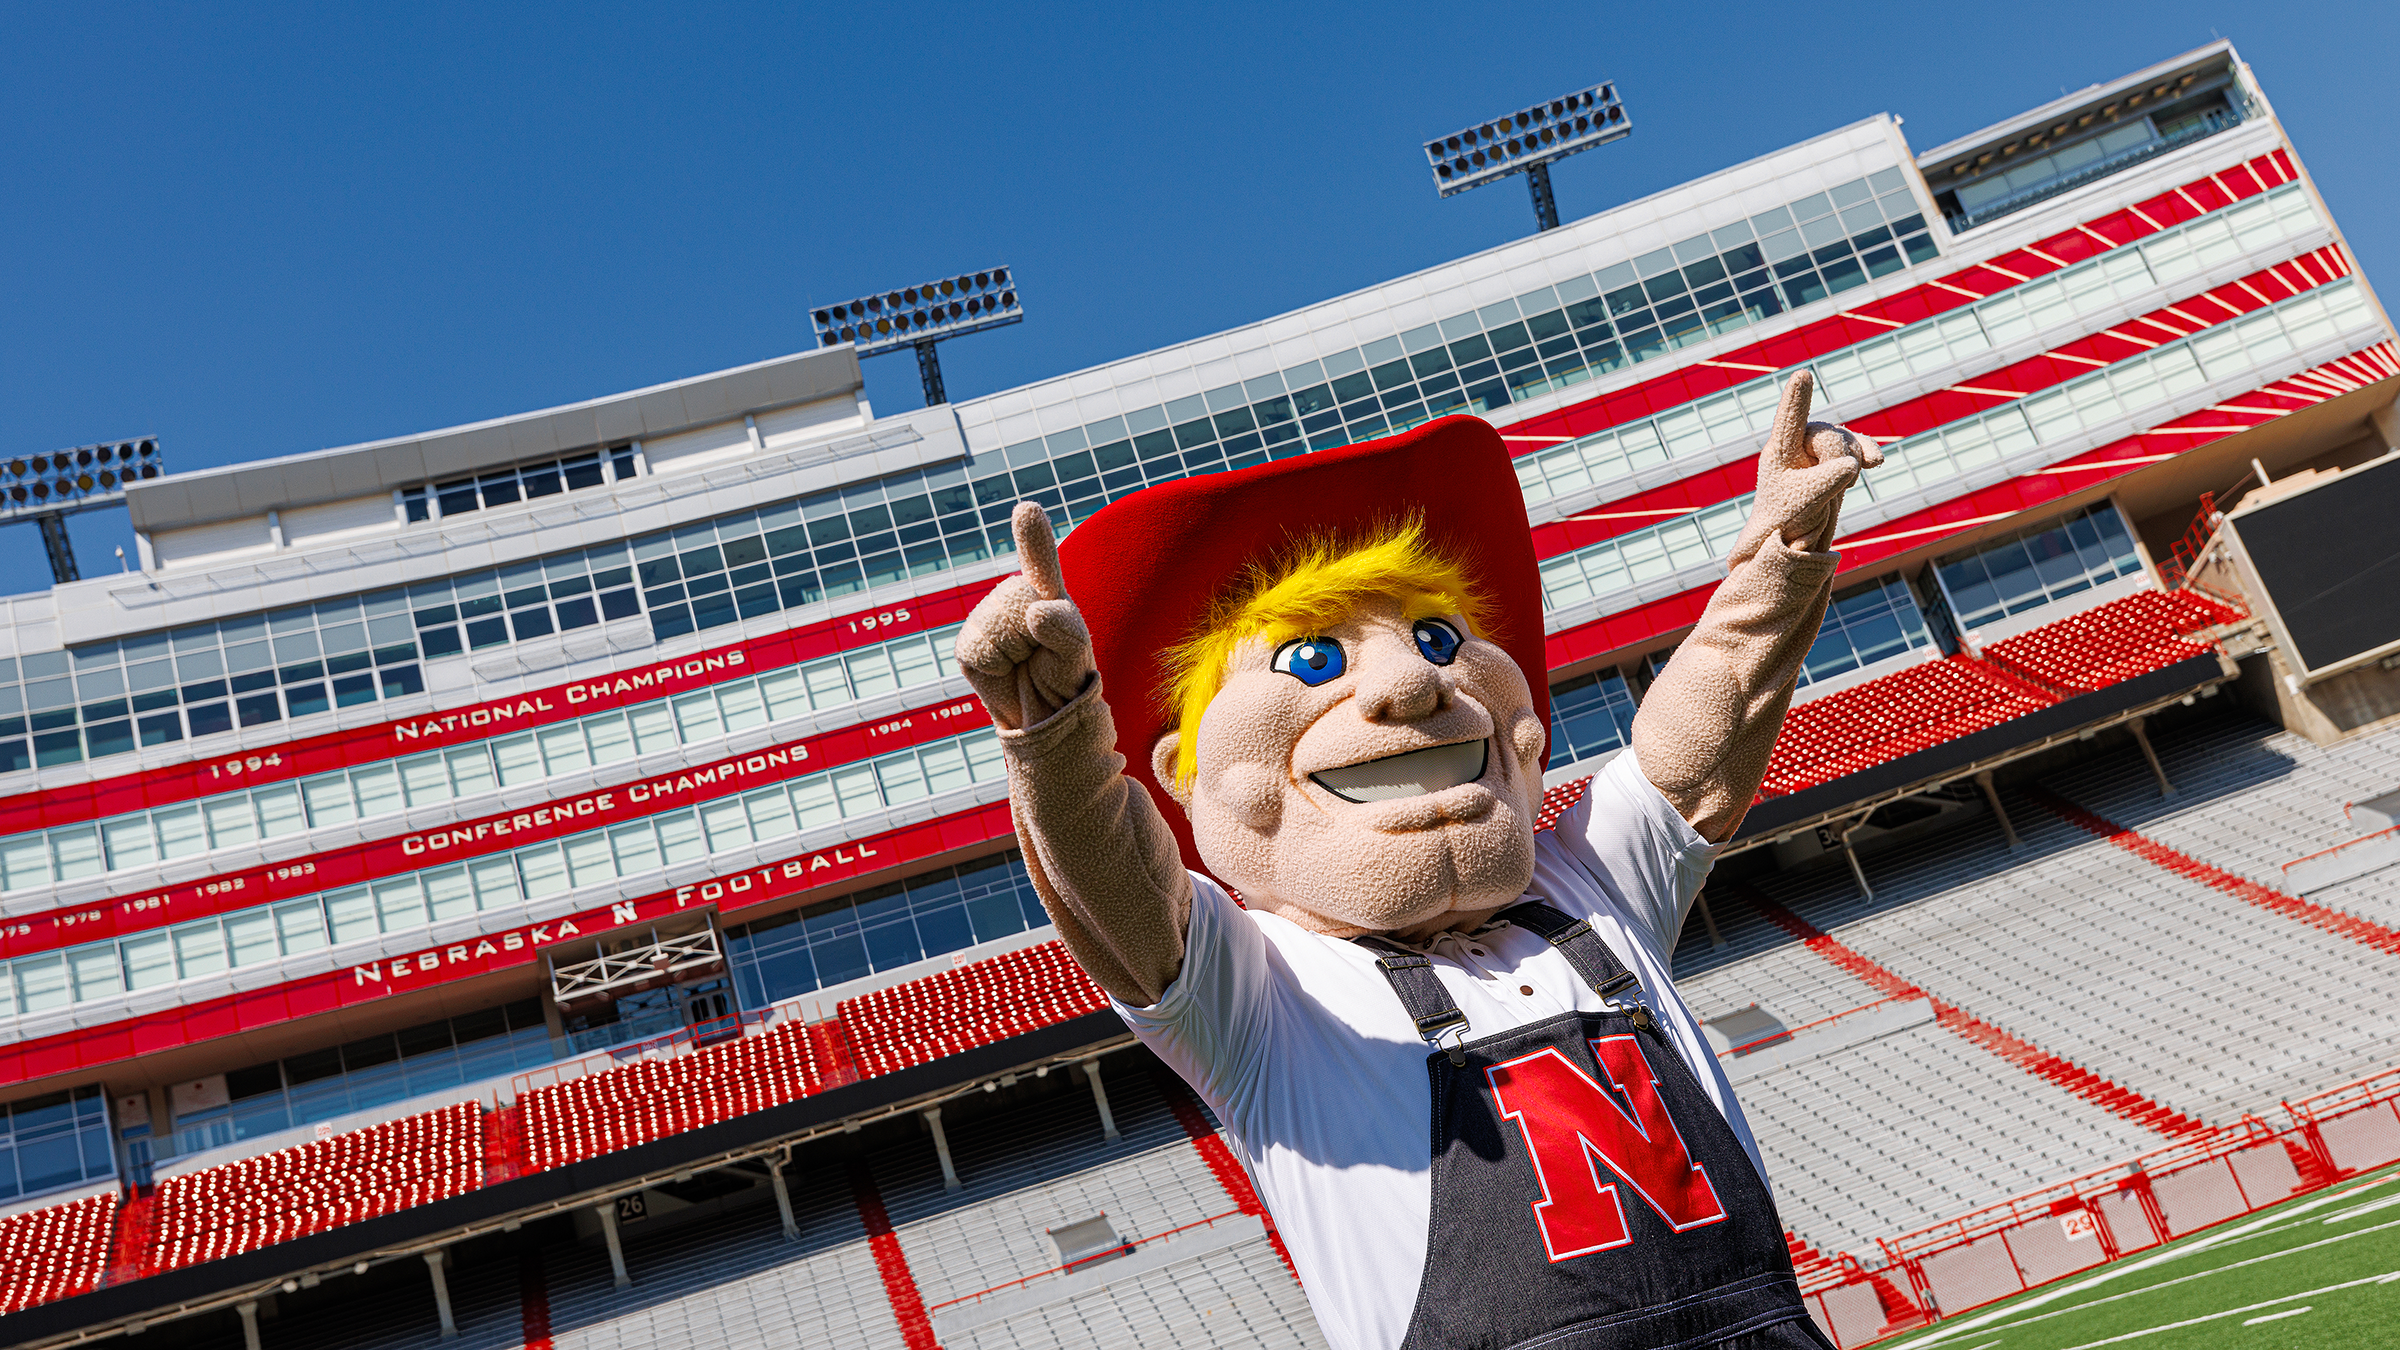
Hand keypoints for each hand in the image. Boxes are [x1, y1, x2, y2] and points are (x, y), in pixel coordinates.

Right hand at [955, 502, 1095, 729]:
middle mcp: (1015, 599)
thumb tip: (1035, 611)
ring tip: (1023, 663)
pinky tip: (1003, 670)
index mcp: (1047, 593)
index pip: (1039, 562)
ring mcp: (988, 618)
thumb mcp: (1078, 654)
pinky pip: (978, 646)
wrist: (1043, 716)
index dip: (1032, 537)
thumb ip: (1067, 630)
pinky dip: (994, 664)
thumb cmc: (1065, 677)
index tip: (1026, 510)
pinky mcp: (968, 644)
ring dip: (1014, 651)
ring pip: (995, 622)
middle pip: (1015, 597)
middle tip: (1040, 655)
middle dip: (1032, 632)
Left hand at [1727, 370, 1884, 566]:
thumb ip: (1827, 480)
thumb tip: (1853, 463)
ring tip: (1837, 488)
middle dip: (1836, 462)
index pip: (1790, 419)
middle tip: (1826, 490)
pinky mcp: (1836, 457)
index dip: (1798, 398)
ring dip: (1850, 465)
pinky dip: (1867, 453)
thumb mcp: (1804, 502)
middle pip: (1830, 437)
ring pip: (1847, 442)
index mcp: (1780, 450)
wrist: (1793, 533)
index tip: (1802, 375)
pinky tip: (1876, 462)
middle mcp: (1798, 442)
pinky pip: (1858, 447)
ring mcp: (1818, 447)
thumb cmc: (1786, 517)